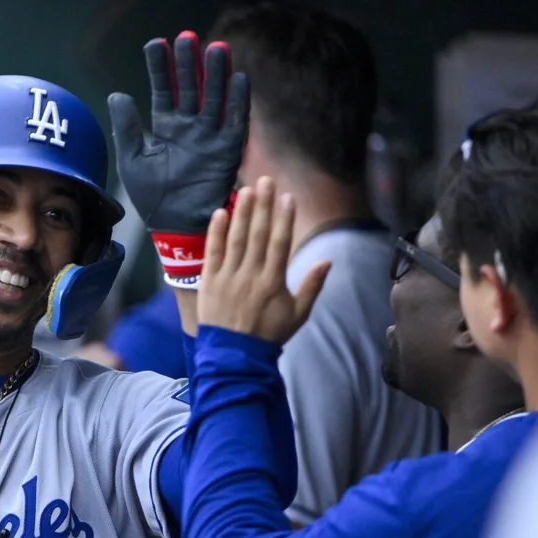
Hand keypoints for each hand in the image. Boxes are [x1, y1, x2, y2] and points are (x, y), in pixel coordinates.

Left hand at [108, 31, 249, 287]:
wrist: (175, 225)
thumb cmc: (152, 196)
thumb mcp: (132, 160)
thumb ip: (126, 128)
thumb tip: (117, 94)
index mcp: (165, 127)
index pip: (163, 89)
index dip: (160, 68)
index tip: (156, 44)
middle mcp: (188, 126)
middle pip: (190, 87)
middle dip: (188, 63)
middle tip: (187, 38)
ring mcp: (209, 136)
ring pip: (213, 98)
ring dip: (215, 74)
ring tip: (215, 47)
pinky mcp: (227, 150)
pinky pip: (235, 121)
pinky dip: (238, 101)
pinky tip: (238, 78)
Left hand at [197, 179, 330, 344]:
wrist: (235, 356)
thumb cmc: (269, 334)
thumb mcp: (298, 315)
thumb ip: (311, 286)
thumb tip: (327, 261)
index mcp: (273, 282)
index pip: (280, 244)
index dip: (284, 219)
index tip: (287, 197)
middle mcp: (251, 275)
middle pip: (258, 235)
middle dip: (262, 206)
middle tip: (266, 181)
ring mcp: (228, 277)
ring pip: (236, 239)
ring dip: (241, 213)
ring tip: (245, 190)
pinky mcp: (210, 281)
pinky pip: (212, 252)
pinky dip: (216, 233)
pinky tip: (220, 213)